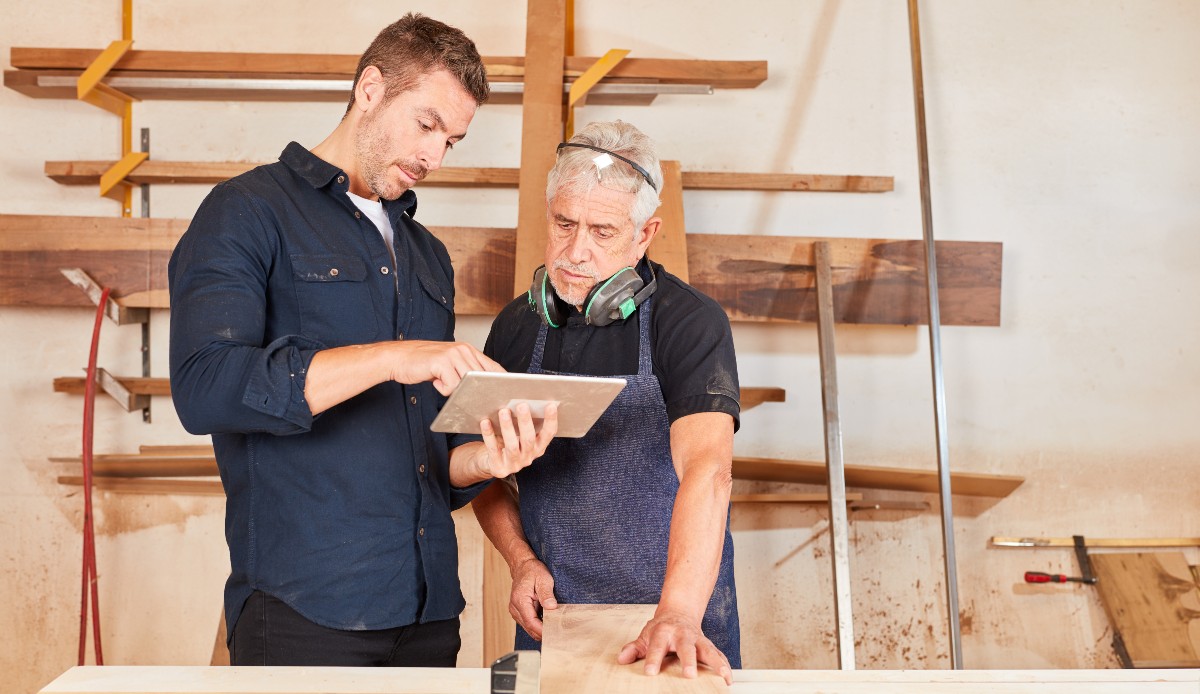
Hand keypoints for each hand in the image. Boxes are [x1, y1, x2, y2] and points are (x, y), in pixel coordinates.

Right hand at [387, 340, 502, 394]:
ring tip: (441, 380)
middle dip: (478, 391)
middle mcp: (464, 350)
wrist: (398, 358)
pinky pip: (452, 386)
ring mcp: (454, 354)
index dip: (502, 381)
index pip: (494, 367)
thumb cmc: (424, 365)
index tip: (508, 394)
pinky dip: (443, 388)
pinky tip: (434, 379)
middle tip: (461, 393)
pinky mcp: (442, 362)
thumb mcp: (449, 365)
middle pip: (482, 378)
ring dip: (455, 389)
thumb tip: (484, 391)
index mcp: (469, 350)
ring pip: (467, 383)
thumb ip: (466, 373)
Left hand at [477, 403, 557, 477]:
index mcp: (538, 448)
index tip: (551, 405)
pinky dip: (489, 435)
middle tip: (522, 405)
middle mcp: (528, 458)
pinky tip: (486, 422)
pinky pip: (493, 449)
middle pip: (529, 439)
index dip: (551, 421)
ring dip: (508, 427)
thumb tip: (523, 402)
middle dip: (525, 422)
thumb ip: (524, 424)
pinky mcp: (499, 468)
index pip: (548, 434)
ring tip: (504, 411)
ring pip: (512, 445)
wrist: (490, 464)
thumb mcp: (519, 436)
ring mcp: (514, 465)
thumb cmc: (507, 444)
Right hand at [508, 557, 557, 640]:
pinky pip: (528, 623)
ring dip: (540, 630)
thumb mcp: (544, 579)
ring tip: (555, 629)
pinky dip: (537, 625)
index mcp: (520, 600)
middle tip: (558, 634)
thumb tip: (552, 607)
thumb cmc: (533, 571)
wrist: (523, 567)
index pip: (531, 622)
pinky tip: (548, 623)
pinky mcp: (518, 612)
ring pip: (528, 628)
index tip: (554, 633)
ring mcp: (515, 611)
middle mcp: (515, 608)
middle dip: (543, 633)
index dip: (542, 630)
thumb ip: (547, 594)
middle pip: (529, 628)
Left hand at [616, 609, 731, 684]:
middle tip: (690, 675)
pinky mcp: (708, 646)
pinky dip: (725, 666)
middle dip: (689, 661)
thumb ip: (634, 648)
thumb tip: (622, 659)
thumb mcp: (645, 635)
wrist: (679, 613)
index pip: (657, 646)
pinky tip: (729, 678)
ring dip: (716, 663)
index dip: (653, 659)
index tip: (650, 672)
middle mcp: (683, 635)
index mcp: (664, 632)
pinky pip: (719, 655)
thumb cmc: (661, 629)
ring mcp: (697, 640)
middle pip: (686, 647)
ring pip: (708, 650)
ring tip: (722, 675)